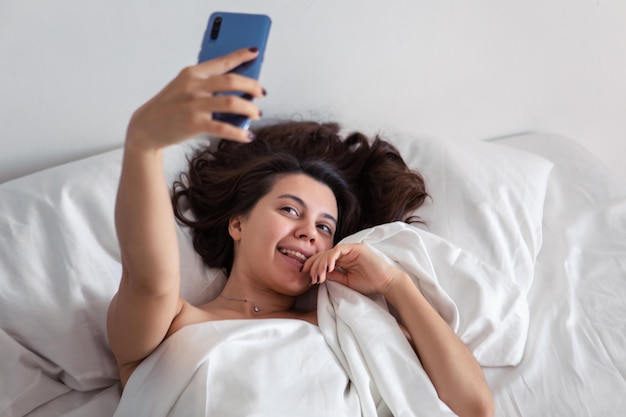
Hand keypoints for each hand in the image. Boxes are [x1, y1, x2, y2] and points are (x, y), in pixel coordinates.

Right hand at [126, 47, 265, 150]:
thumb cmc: (170, 107)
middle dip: (252, 86)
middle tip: (261, 93)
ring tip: (256, 114)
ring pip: (232, 102)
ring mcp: (194, 104)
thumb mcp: (184, 88)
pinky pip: (224, 128)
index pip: (221, 61)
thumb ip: (206, 84)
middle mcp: (193, 86)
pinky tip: (248, 136)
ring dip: (250, 108)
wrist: (146, 127)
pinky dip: (239, 133)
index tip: (255, 52)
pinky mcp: (194, 123)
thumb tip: (239, 89)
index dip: (241, 55)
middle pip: (232, 81)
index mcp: (192, 73)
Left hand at [303, 243, 405, 295]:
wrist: (386, 282)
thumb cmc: (369, 283)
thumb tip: (319, 274)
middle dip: (314, 265)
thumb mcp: (346, 281)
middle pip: (324, 254)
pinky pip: (339, 250)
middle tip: (309, 276)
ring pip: (329, 252)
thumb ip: (334, 276)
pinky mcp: (356, 248)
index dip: (313, 265)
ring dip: (321, 264)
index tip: (305, 274)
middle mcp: (345, 252)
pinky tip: (328, 268)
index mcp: (343, 259)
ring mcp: (350, 249)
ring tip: (318, 276)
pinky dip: (331, 258)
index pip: (324, 259)